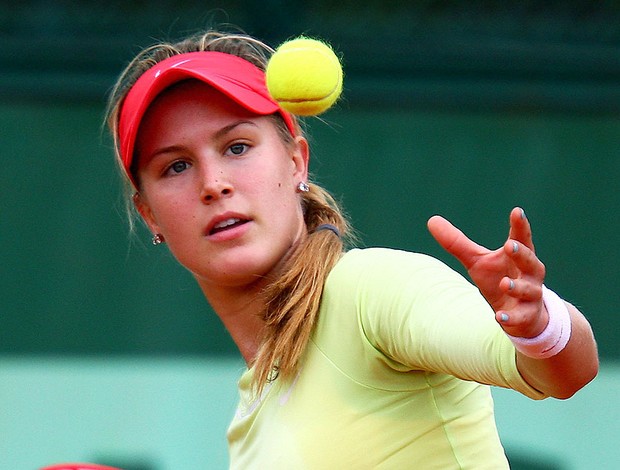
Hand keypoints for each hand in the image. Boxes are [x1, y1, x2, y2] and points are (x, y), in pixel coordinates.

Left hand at [427, 207, 547, 337]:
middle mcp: (529, 274)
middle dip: (522, 255)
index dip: (520, 225)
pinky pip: (522, 317)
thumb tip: (431, 220)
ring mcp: (531, 296)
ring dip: (517, 287)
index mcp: (518, 257)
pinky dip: (511, 317)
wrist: (521, 315)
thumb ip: (457, 243)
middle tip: (510, 246)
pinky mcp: (527, 316)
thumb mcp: (476, 261)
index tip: (517, 211)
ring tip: (505, 283)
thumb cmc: (499, 279)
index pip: (521, 238)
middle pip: (530, 262)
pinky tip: (499, 317)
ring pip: (529, 290)